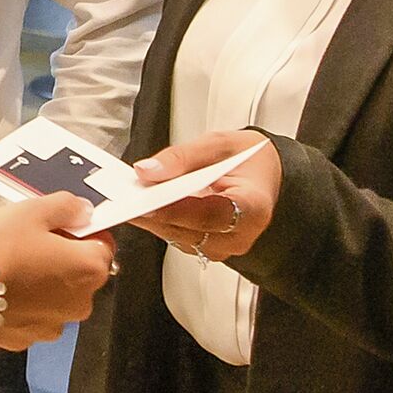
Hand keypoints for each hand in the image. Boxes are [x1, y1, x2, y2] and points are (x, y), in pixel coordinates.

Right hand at [0, 193, 115, 347]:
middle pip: (81, 272)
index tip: (55, 224)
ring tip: (10, 266)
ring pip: (57, 295)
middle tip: (28, 241)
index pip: (103, 243)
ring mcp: (54, 325)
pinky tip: (0, 288)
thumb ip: (66, 207)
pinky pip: (33, 314)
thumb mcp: (32, 210)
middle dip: (61, 256)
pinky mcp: (28, 339)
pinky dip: (23, 302)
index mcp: (90, 269)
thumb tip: (84, 211)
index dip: (80, 230)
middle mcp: (81, 303)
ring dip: (43, 281)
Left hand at [128, 129, 282, 262]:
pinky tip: (145, 206)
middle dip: (156, 214)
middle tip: (127, 198)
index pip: (210, 215)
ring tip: (130, 199)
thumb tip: (148, 171)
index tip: (146, 200)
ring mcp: (225, 246)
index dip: (175, 210)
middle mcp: (241, 234)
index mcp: (253, 207)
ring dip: (154, 220)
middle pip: (191, 231)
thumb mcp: (220, 144)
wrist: (266, 178)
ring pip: (180, 238)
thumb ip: (183, 157)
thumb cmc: (249, 161)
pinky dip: (161, 222)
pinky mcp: (209, 249)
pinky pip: (180, 238)